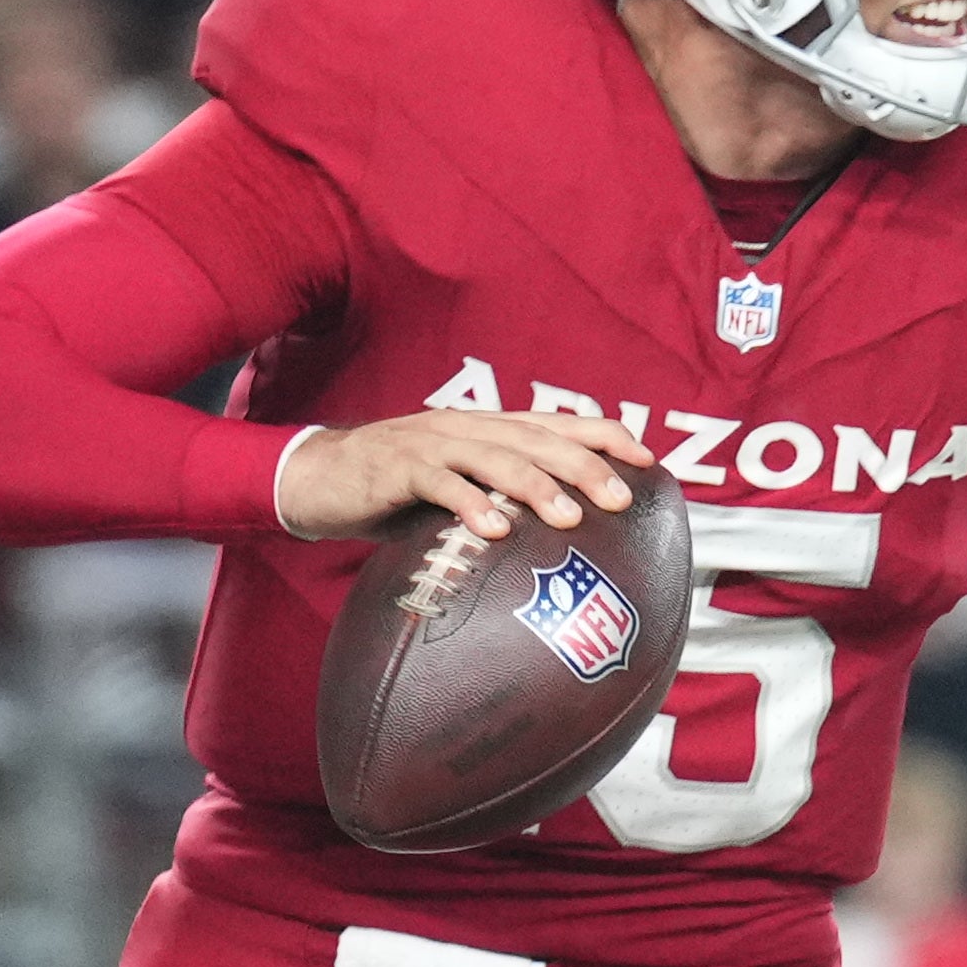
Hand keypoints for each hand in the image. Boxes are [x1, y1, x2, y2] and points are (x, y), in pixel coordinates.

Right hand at [275, 410, 662, 545]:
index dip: (604, 438)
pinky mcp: (397, 467)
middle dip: (584, 466)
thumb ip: (501, 502)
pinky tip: (495, 529)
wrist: (317, 478)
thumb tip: (561, 540)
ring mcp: (431, 443)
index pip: (557, 425)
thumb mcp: (457, 491)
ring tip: (568, 517)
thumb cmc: (396, 493)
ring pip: (495, 456)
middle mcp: (466, 427)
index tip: (649, 462)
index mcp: (487, 430)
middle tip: (621, 498)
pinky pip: (440, 482)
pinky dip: (470, 503)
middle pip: (536, 439)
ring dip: (536, 485)